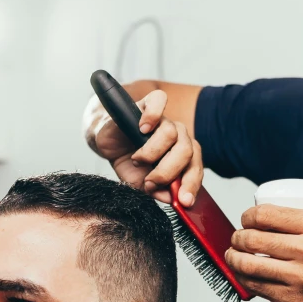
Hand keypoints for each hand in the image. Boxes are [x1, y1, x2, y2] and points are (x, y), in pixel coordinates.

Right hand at [87, 89, 202, 205]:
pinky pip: (159, 101)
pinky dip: (152, 115)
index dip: (192, 184)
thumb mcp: (140, 183)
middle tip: (150, 182)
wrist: (106, 143)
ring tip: (137, 159)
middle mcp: (178, 136)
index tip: (184, 200)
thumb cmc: (127, 161)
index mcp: (182, 156)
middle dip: (169, 171)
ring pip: (172, 133)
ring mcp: (164, 120)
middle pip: (187, 150)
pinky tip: (142, 129)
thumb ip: (157, 191)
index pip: (196, 167)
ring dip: (152, 152)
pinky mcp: (148, 104)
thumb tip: (171, 198)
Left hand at [225, 205, 302, 301]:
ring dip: (234, 258)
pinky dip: (243, 280)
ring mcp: (301, 277)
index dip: (248, 216)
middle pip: (254, 238)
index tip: (246, 220)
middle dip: (237, 237)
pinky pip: (258, 288)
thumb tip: (287, 204)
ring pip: (250, 264)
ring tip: (233, 255)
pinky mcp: (294, 300)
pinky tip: (242, 275)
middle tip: (238, 239)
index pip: (267, 215)